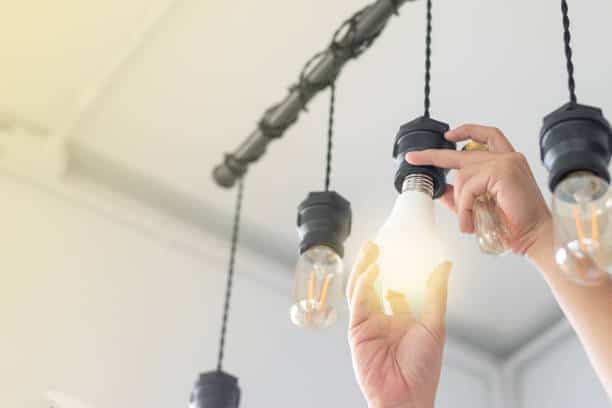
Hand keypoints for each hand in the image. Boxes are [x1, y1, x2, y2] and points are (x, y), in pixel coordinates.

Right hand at [347, 241, 451, 407]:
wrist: (407, 397)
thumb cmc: (422, 370)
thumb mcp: (434, 325)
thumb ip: (435, 293)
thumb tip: (444, 265)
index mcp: (402, 318)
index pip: (394, 286)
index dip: (393, 267)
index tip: (396, 247)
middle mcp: (383, 318)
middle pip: (374, 284)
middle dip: (373, 263)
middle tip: (377, 242)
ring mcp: (369, 324)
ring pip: (362, 289)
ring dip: (365, 268)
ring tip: (371, 248)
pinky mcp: (357, 331)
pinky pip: (358, 303)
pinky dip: (363, 285)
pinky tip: (372, 270)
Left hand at [406, 124, 550, 255]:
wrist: (535, 236)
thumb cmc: (516, 224)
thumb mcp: (482, 206)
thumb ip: (462, 197)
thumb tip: (442, 192)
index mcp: (507, 162)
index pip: (486, 136)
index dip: (465, 132)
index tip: (447, 135)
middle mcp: (508, 158)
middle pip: (464, 152)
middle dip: (434, 155)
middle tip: (414, 158)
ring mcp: (507, 163)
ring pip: (463, 177)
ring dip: (460, 203)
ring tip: (467, 222)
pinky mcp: (504, 172)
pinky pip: (469, 187)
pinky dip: (465, 207)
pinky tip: (470, 222)